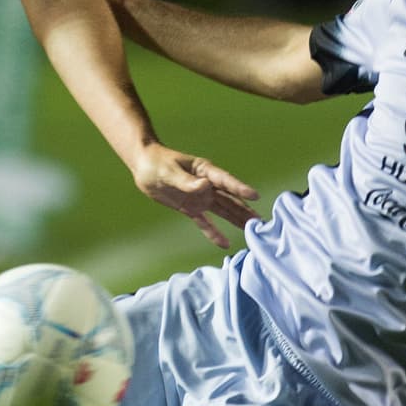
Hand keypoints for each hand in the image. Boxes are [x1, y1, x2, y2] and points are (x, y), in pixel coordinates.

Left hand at [130, 144, 259, 252]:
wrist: (144, 167)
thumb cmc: (156, 162)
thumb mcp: (169, 171)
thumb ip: (186, 181)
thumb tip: (204, 186)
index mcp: (204, 171)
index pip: (225, 181)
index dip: (240, 188)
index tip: (255, 195)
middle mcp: (207, 185)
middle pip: (230, 198)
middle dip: (245, 209)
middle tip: (262, 221)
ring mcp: (200, 197)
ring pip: (223, 210)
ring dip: (236, 220)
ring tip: (252, 229)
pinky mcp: (190, 208)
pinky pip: (205, 222)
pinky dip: (213, 232)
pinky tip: (225, 243)